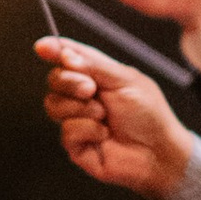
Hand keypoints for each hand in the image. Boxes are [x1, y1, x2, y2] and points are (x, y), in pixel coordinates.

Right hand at [38, 37, 195, 196]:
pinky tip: (104, 134)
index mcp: (96, 76)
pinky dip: (87, 130)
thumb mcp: (125, 80)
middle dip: (69, 82)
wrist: (158, 151)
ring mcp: (77, 120)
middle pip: (54, 80)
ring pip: (53, 105)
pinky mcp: (75, 144)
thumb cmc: (148, 114)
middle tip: (91, 89)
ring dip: (81, 108)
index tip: (42, 47)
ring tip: (103, 116)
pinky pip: (66, 130)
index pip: (68, 58)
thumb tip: (64, 54)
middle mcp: (83, 96)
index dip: (53, 50)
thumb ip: (94, 65)